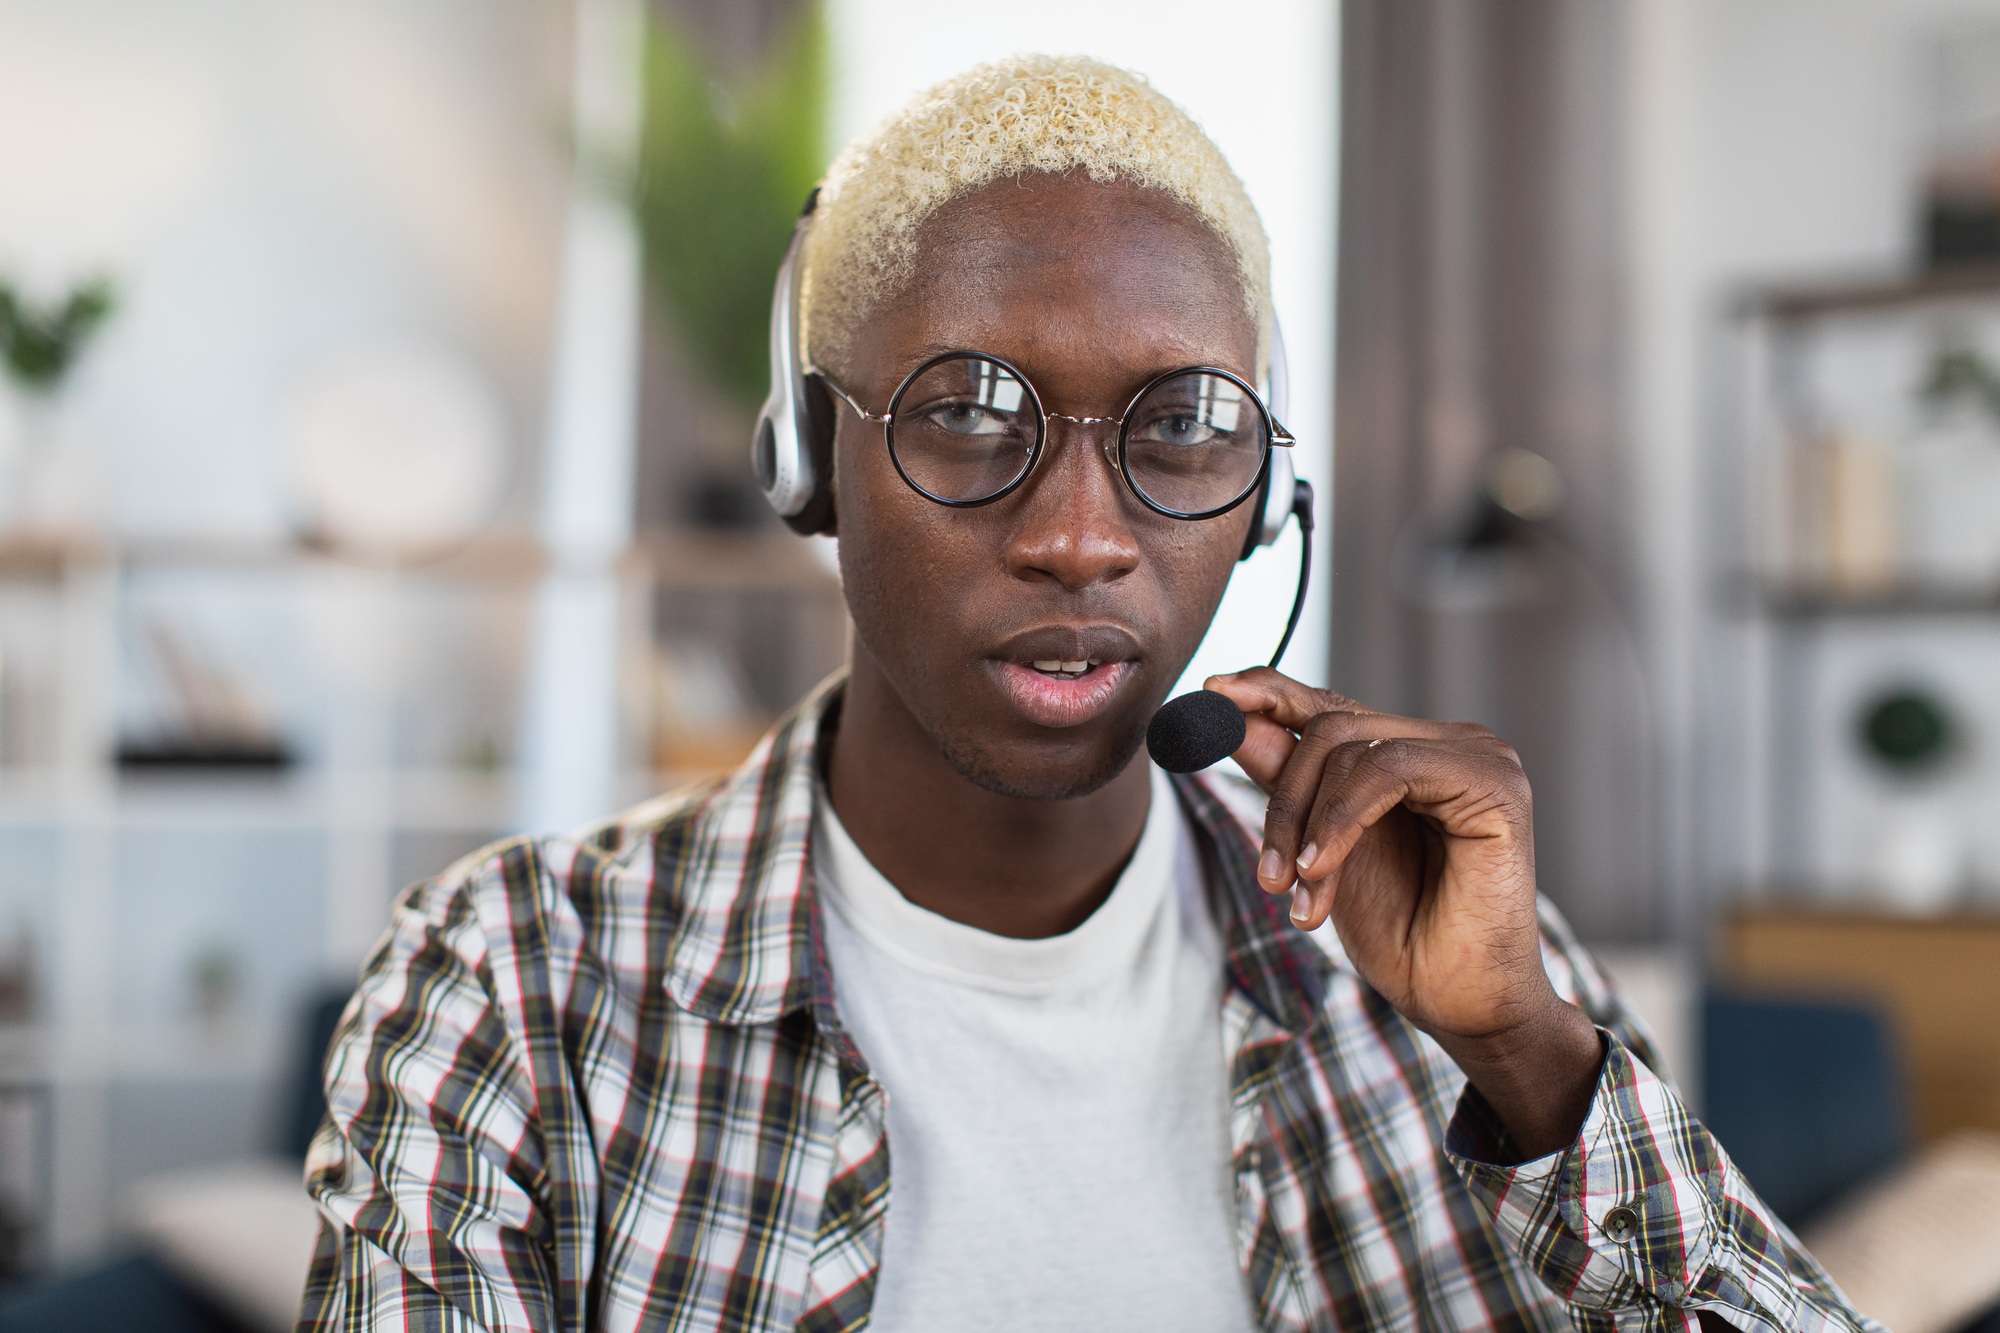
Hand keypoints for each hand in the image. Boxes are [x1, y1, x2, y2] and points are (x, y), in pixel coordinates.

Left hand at [1205, 668, 1602, 1157]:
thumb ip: (1283, 779)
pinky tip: (1323, 872)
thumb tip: (1227, 712)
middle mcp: (1448, 743)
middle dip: (1281, 801)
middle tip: (1269, 878)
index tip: (1210, 693)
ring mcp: (1477, 756)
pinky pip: (1389, 768)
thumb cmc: (1402, 935)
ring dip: (1305, 823)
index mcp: (1412, 752)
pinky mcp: (1493, 783)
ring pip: (1350, 745)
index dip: (1269, 693)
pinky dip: (1341, 819)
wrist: (1461, 1004)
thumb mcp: (1319, 849)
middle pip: (1330, 727)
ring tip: (1299, 893)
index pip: (1331, 705)